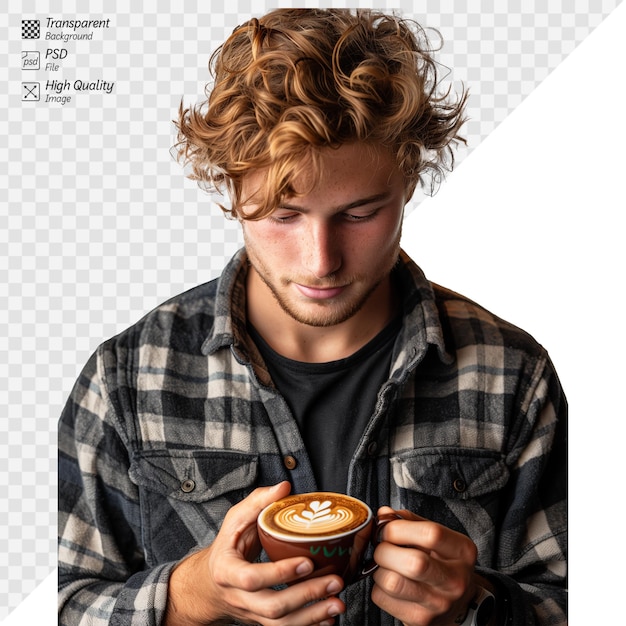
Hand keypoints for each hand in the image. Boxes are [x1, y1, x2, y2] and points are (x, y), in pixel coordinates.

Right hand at [165, 481, 344, 625]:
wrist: (209, 584)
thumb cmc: (226, 547)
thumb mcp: (234, 520)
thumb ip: (258, 502)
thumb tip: (284, 487)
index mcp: (227, 571)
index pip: (251, 578)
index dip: (279, 573)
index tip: (307, 562)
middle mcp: (239, 597)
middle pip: (272, 606)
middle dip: (306, 596)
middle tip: (334, 582)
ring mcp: (252, 613)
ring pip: (281, 624)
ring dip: (313, 615)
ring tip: (338, 602)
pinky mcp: (263, 620)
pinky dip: (309, 625)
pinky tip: (329, 617)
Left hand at [371, 506, 478, 625]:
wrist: (456, 605)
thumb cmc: (441, 562)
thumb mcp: (436, 538)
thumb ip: (410, 521)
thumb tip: (383, 515)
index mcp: (461, 552)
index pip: (431, 534)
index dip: (399, 528)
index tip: (387, 528)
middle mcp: (454, 581)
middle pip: (413, 563)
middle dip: (385, 549)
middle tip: (382, 547)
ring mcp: (438, 604)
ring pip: (392, 582)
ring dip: (378, 569)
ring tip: (385, 564)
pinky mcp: (419, 620)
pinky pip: (381, 598)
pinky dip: (377, 586)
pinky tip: (388, 581)